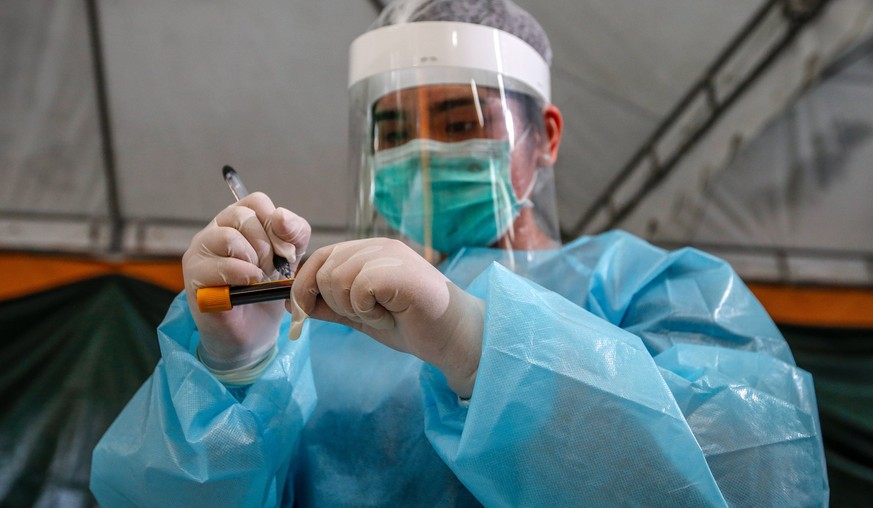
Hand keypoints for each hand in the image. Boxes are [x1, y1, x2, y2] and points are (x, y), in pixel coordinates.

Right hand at [183, 192, 310, 369]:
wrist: (254, 332)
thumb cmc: (267, 291)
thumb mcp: (290, 258)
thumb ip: (294, 234)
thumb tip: (282, 216)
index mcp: (238, 221)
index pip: (256, 201)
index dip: (277, 223)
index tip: (287, 250)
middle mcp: (215, 230)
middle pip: (243, 216)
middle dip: (267, 244)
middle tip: (272, 268)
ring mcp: (200, 251)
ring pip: (229, 237)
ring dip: (254, 259)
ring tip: (259, 278)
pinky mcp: (194, 276)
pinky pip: (220, 265)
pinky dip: (243, 274)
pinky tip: (251, 284)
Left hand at [289, 238, 483, 397]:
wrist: (453, 337)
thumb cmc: (411, 325)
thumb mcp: (360, 315)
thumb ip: (331, 306)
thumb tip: (295, 304)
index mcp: (367, 251)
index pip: (319, 257)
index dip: (303, 286)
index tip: (303, 312)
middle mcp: (377, 245)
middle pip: (323, 269)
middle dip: (332, 302)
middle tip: (366, 316)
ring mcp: (389, 254)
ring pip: (336, 279)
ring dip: (353, 308)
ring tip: (382, 315)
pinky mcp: (397, 270)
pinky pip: (358, 289)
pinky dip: (368, 311)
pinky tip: (390, 315)